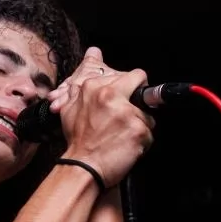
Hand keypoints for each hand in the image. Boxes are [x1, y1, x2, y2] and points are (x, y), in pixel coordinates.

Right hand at [47, 47, 154, 187]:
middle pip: (143, 85)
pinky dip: (141, 142)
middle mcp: (110, 95)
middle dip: (141, 100)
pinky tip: (126, 147)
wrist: (82, 168)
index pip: (130, 75)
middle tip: (131, 116)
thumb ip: (83, 82)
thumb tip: (93, 53)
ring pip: (147, 114)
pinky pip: (149, 133)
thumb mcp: (70, 108)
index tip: (131, 98)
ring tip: (122, 137)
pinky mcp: (137, 130)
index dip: (132, 88)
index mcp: (95, 88)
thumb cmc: (78, 142)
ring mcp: (126, 113)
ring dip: (139, 126)